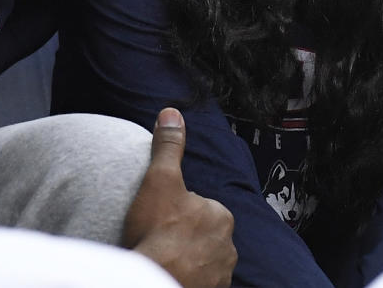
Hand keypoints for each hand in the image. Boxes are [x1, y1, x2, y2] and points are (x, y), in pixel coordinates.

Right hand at [122, 108, 236, 287]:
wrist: (154, 279)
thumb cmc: (157, 232)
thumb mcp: (159, 179)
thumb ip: (168, 146)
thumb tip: (172, 112)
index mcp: (220, 215)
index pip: (199, 207)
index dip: (177, 210)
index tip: (160, 218)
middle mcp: (228, 247)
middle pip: (202, 234)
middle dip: (185, 236)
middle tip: (159, 238)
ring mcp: (221, 274)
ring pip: (203, 259)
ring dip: (187, 259)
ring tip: (162, 257)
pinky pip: (201, 280)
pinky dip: (188, 278)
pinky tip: (170, 273)